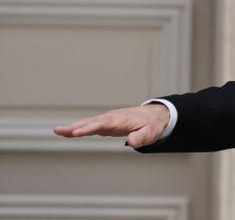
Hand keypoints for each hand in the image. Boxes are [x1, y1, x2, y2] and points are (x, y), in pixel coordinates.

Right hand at [53, 104, 169, 148]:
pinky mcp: (106, 124)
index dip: (90, 128)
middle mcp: (111, 118)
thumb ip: (141, 137)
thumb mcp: (150, 132)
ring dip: (73, 127)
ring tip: (58, 131)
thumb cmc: (151, 124)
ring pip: (88, 123)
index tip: (77, 132)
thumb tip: (132, 142)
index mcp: (121, 120)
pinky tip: (67, 133)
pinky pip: (90, 126)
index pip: (103, 123)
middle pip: (91, 122)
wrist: (154, 115)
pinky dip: (79, 129)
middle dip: (76, 126)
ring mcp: (107, 120)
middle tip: (59, 130)